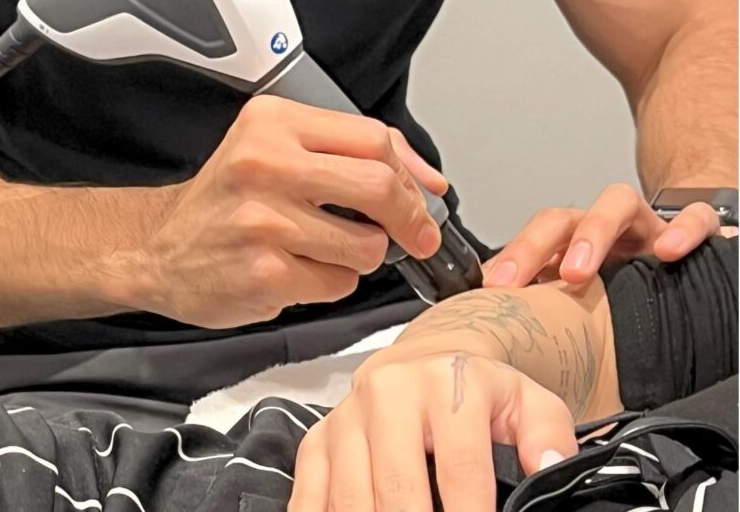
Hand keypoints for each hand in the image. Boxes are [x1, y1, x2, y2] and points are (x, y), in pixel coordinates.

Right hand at [137, 95, 446, 327]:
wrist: (159, 248)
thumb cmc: (225, 202)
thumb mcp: (275, 150)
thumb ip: (350, 154)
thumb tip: (426, 182)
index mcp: (273, 124)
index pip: (373, 139)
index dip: (411, 175)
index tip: (423, 198)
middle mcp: (265, 165)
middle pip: (379, 186)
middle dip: (409, 219)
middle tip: (413, 235)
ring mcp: (263, 221)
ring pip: (366, 245)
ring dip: (360, 256)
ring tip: (324, 249)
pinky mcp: (264, 272)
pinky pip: (337, 283)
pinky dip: (330, 283)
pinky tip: (297, 270)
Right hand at [289, 350, 577, 511]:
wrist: (419, 362)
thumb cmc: (477, 395)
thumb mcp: (526, 402)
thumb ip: (548, 433)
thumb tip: (550, 467)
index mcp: (444, 384)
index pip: (460, 467)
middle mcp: (386, 395)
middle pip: (398, 488)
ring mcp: (345, 419)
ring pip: (351, 498)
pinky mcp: (317, 441)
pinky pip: (310, 495)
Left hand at [482, 183, 721, 287]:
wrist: (679, 267)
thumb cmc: (619, 288)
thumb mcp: (573, 298)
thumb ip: (539, 303)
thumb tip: (490, 323)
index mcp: (567, 245)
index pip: (531, 238)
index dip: (509, 257)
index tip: (491, 285)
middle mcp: (599, 228)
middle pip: (561, 219)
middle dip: (533, 246)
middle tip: (515, 281)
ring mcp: (642, 225)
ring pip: (617, 203)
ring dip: (593, 232)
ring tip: (577, 272)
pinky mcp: (686, 229)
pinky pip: (691, 219)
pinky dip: (681, 230)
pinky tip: (668, 252)